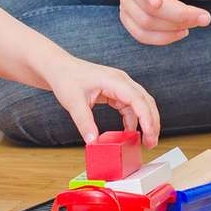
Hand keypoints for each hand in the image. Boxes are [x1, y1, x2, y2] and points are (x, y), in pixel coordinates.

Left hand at [41, 54, 160, 145]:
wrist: (58, 68)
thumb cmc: (66, 78)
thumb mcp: (73, 102)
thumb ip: (84, 122)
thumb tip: (93, 141)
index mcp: (113, 80)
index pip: (137, 99)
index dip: (146, 117)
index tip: (149, 133)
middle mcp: (121, 81)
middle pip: (146, 101)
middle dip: (151, 122)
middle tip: (151, 143)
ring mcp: (120, 85)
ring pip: (141, 104)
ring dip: (144, 122)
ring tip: (145, 142)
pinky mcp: (116, 91)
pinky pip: (130, 107)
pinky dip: (133, 120)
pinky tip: (129, 133)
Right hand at [118, 0, 210, 45]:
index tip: (157, 3)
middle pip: (148, 8)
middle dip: (179, 16)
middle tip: (205, 17)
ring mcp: (125, 2)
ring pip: (145, 24)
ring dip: (173, 29)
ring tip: (194, 23)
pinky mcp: (128, 18)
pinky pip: (141, 35)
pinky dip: (163, 38)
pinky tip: (180, 32)